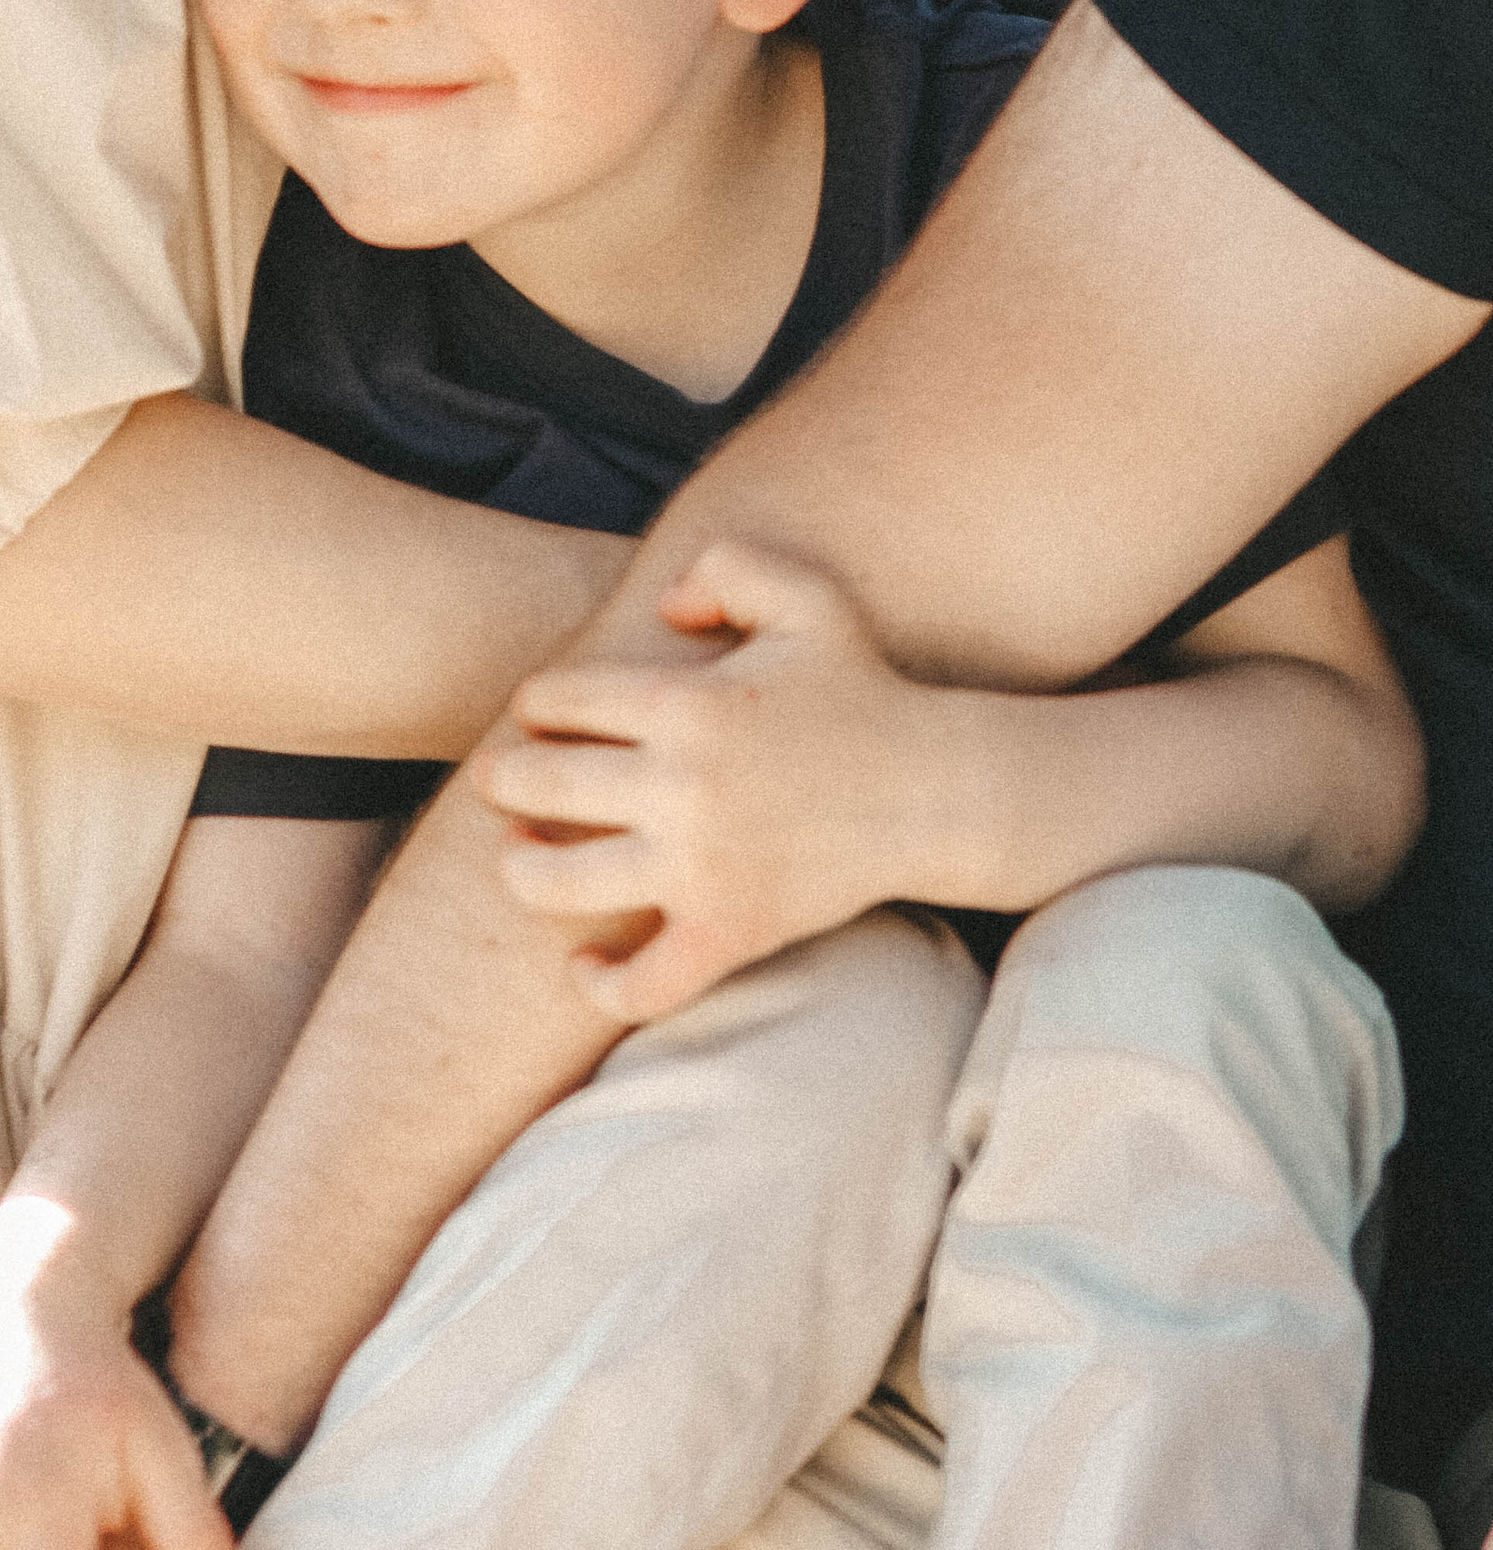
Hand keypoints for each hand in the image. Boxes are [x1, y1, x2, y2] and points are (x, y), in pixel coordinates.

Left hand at [476, 543, 976, 1021]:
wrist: (934, 791)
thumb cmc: (863, 689)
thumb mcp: (808, 597)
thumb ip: (726, 566)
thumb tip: (660, 609)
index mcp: (687, 705)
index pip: (556, 702)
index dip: (534, 704)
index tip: (541, 713)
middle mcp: (681, 787)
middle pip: (536, 787)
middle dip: (504, 778)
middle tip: (501, 779)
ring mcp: (700, 869)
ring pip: (555, 886)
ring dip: (520, 869)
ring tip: (521, 854)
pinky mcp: (729, 933)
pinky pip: (639, 982)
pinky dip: (599, 981)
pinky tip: (584, 962)